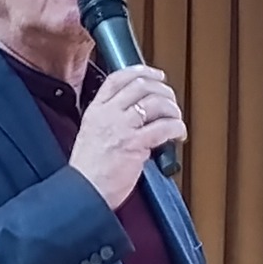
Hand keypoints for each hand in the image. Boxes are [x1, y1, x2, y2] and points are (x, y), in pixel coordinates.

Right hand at [69, 66, 186, 210]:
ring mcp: (121, 128)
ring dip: (172, 109)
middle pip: (141, 86)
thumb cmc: (89, 172)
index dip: (142, 71)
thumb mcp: (91, 135)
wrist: (84, 192)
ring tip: (176, 119)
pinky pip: (164, 127)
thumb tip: (138, 115)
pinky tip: (178, 134)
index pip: (118, 78)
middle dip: (163, 90)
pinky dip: (177, 128)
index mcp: (95, 110)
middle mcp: (108, 115)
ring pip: (156, 103)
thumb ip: (110, 121)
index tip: (156, 75)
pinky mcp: (135, 144)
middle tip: (171, 100)